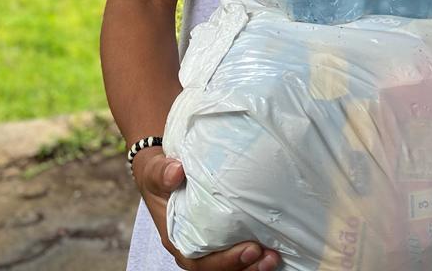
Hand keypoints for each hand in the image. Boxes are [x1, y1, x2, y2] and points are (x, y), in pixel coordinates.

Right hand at [132, 148, 280, 270]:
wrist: (163, 171)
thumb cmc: (159, 175)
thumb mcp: (155, 171)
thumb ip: (161, 173)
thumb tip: (176, 171)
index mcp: (177, 238)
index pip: (199, 262)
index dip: (224, 261)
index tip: (249, 250)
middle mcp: (194, 245)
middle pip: (219, 268)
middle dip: (245, 266)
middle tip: (269, 256)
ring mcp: (209, 241)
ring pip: (231, 264)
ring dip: (253, 265)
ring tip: (275, 257)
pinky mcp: (222, 233)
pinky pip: (238, 249)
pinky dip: (255, 253)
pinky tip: (276, 247)